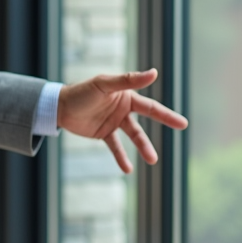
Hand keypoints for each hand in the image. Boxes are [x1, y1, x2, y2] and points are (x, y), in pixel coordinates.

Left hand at [57, 69, 187, 172]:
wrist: (59, 106)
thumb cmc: (81, 92)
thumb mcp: (104, 85)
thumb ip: (128, 80)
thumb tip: (154, 73)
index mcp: (126, 95)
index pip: (150, 106)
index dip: (167, 114)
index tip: (183, 123)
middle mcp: (123, 107)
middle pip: (148, 117)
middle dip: (166, 121)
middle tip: (182, 127)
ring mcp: (114, 121)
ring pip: (134, 135)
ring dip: (143, 147)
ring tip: (153, 160)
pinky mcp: (103, 133)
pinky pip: (116, 146)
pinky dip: (121, 157)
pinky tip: (128, 169)